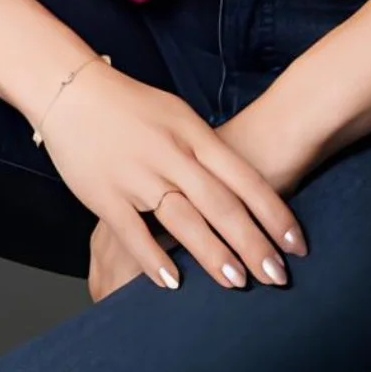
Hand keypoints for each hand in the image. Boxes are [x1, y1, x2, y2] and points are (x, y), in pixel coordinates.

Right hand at [78, 88, 312, 302]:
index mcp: (192, 133)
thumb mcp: (178, 115)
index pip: (242, 178)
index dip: (273, 213)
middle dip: (253, 243)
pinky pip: (133, 232)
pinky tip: (174, 283)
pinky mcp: (105, 193)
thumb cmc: (131, 104)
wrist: (73, 88)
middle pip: (220, 204)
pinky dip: (154, 258)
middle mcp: (170, 153)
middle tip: (278, 276)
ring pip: (183, 219)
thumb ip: (206, 149)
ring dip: (213, 254)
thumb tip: (239, 186)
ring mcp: (137, 174)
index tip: (296, 244)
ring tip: (239, 283)